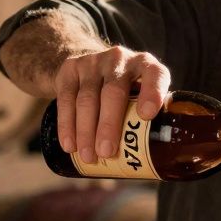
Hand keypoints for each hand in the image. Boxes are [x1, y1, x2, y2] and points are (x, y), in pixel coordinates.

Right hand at [54, 46, 170, 164]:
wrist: (90, 67)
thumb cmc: (125, 91)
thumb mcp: (142, 94)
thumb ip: (150, 118)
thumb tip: (155, 160)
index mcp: (146, 66)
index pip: (154, 75)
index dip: (152, 93)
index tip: (147, 115)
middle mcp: (120, 59)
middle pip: (113, 92)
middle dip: (109, 125)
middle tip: (107, 152)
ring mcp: (93, 62)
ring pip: (87, 98)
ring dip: (86, 131)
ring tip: (89, 156)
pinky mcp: (70, 69)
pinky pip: (66, 98)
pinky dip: (67, 125)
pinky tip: (69, 144)